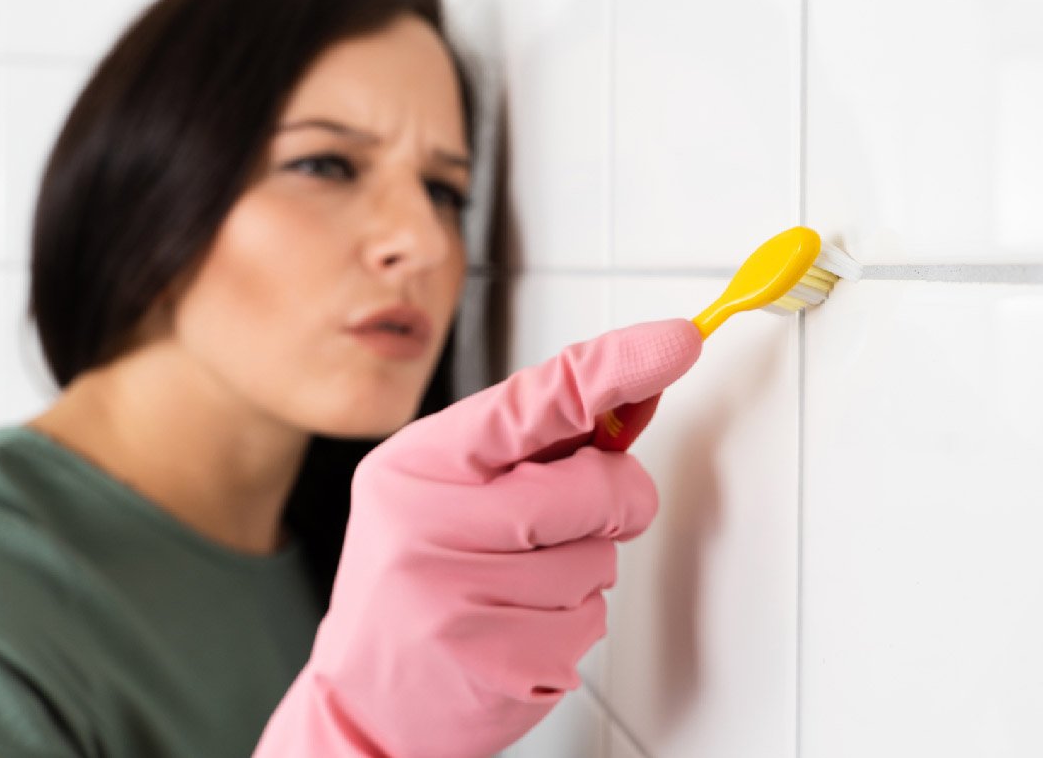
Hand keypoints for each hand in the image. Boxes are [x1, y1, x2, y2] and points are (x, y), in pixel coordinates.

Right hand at [251, 318, 701, 757]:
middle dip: (614, 499)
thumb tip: (628, 399)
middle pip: (593, 488)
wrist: (367, 700)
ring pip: (600, 560)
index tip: (675, 343)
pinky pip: (590, 621)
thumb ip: (530, 444)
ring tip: (512, 586)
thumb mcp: (442, 490)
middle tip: (577, 516)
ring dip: (581, 569)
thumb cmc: (410, 580)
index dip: (615, 366)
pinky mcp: (502, 663)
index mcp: (415, 467)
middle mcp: (429, 528)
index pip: (532, 403)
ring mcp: (463, 601)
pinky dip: (570, 622)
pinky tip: (514, 627)